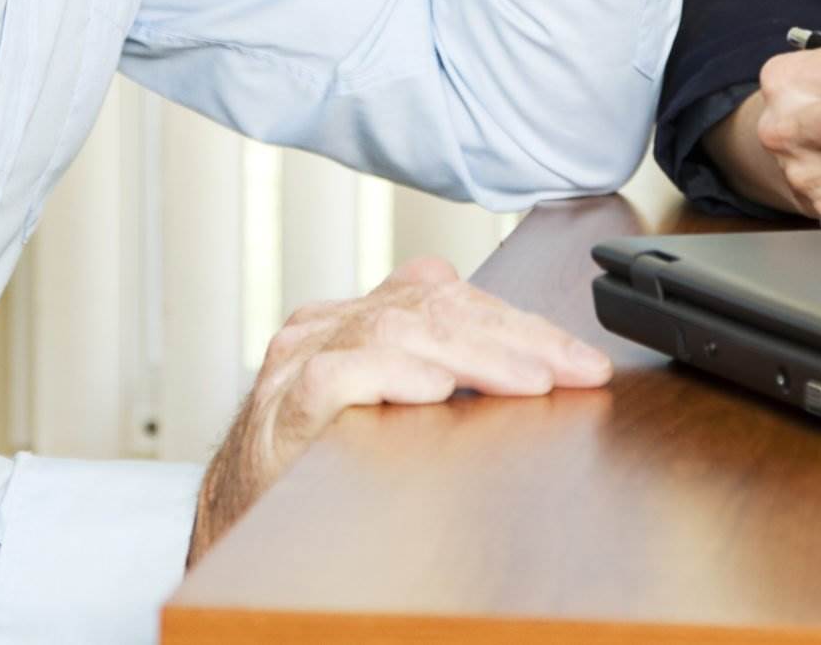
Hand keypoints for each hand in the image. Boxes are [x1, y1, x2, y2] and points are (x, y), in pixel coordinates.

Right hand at [187, 255, 610, 563]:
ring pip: (396, 330)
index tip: (581, 361)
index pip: (448, 296)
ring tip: (531, 380)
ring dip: (476, 355)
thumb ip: (442, 379)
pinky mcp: (280, 410)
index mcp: (355, 320)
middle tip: (576, 370)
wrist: (239, 524)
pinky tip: (435, 389)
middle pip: (432, 306)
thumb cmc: (323, 473)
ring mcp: (297, 362)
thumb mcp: (392, 412)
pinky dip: (390, 375)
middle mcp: (325, 328)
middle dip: (516, 337)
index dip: (520, 322)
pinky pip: (336, 376)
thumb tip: (543, 376)